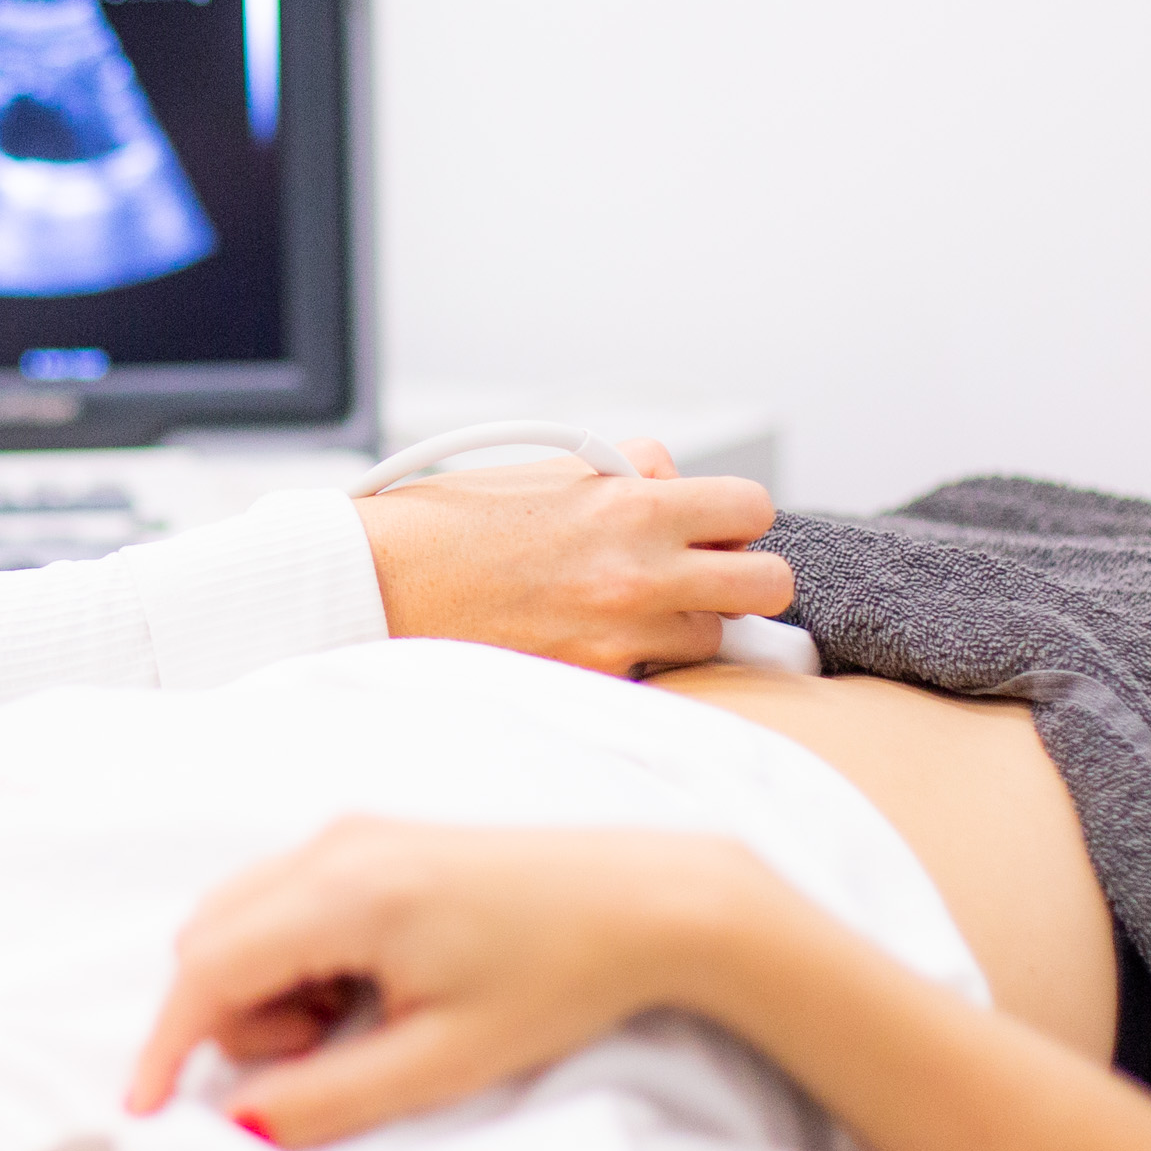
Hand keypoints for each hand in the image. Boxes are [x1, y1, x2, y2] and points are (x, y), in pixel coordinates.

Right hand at [122, 816, 792, 1146]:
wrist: (648, 902)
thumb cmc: (556, 978)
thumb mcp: (443, 1062)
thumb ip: (329, 1099)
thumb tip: (238, 1126)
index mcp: (345, 892)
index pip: (207, 968)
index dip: (167, 1045)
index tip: (149, 1113)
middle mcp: (331, 844)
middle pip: (207, 938)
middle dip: (231, 1017)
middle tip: (321, 1058)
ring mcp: (350, 832)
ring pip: (239, 918)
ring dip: (263, 988)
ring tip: (359, 1023)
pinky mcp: (370, 838)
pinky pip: (282, 901)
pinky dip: (293, 958)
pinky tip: (368, 988)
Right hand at [350, 446, 792, 676]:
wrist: (382, 582)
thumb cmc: (457, 521)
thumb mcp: (554, 469)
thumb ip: (632, 476)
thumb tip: (681, 493)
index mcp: (634, 506)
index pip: (753, 509)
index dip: (736, 518)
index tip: (713, 527)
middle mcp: (641, 574)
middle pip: (768, 586)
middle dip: (744, 579)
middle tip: (704, 575)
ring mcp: (621, 636)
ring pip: (711, 637)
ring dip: (685, 622)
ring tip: (628, 606)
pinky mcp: (593, 681)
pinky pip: (652, 671)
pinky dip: (634, 657)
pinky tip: (589, 635)